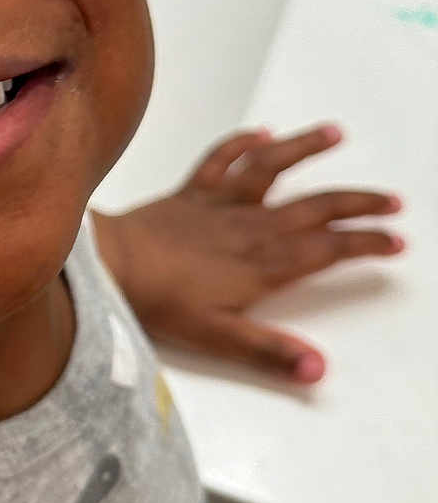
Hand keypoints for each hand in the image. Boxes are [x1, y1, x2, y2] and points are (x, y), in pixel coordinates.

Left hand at [93, 124, 403, 385]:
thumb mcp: (216, 337)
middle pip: (314, 207)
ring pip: (271, 168)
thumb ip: (269, 351)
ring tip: (334, 134)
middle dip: (357, 203)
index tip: (396, 241)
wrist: (107, 264)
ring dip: (304, 149)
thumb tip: (318, 369)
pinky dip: (241, 143)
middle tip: (392, 200)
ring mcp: (219, 205)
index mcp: (263, 263)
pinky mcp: (190, 194)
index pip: (328, 249)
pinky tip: (261, 133)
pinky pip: (220, 160)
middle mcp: (249, 228)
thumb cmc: (157, 301)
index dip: (365, 244)